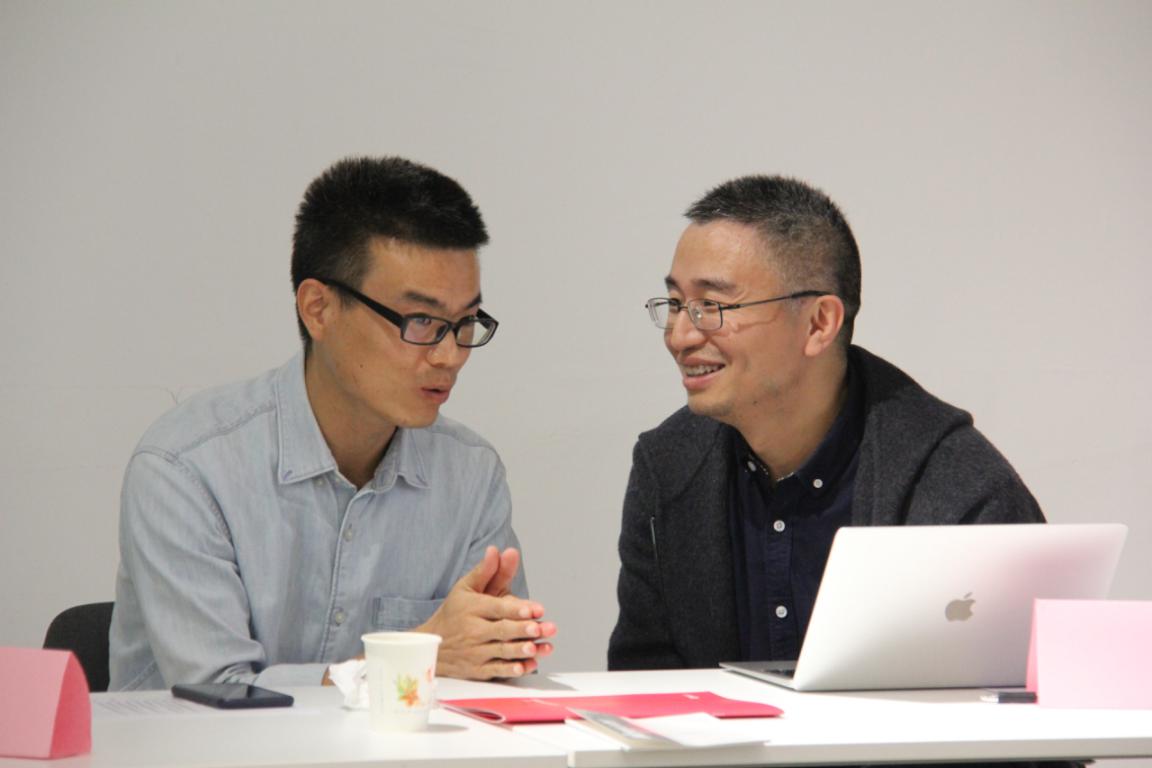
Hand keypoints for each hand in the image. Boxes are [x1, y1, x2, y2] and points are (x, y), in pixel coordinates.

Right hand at [416, 546, 556, 679]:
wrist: (432, 645)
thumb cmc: (455, 612)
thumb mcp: (466, 587)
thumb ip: (486, 570)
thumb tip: (497, 550)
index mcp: (472, 608)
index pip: (496, 608)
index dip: (516, 609)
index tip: (535, 609)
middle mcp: (473, 630)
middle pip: (501, 630)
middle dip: (521, 629)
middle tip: (540, 628)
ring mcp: (476, 652)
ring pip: (501, 651)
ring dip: (521, 650)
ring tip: (537, 647)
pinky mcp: (478, 669)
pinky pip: (496, 670)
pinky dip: (511, 670)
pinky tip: (525, 666)